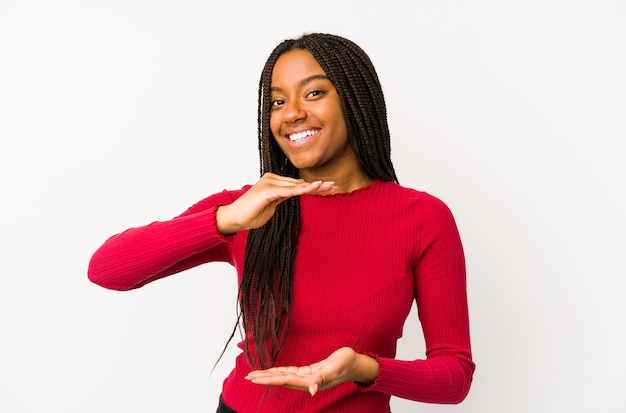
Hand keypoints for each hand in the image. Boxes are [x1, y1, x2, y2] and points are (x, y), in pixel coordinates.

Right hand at [216, 173, 335, 234]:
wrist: (234, 218)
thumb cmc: (250, 214)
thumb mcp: (271, 206)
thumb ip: (281, 198)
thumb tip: (293, 195)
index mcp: (274, 182)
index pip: (297, 184)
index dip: (313, 187)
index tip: (328, 188)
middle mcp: (273, 179)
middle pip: (300, 183)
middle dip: (317, 186)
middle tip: (334, 186)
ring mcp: (270, 183)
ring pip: (296, 185)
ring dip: (314, 187)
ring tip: (328, 186)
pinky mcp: (267, 190)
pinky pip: (288, 191)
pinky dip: (302, 190)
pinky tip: (313, 188)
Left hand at [244, 347, 378, 395]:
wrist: (356, 364)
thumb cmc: (347, 364)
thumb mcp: (335, 369)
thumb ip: (322, 379)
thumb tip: (312, 390)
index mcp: (310, 381)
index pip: (285, 380)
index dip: (269, 380)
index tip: (255, 379)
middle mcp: (306, 381)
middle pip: (280, 380)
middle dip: (264, 378)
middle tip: (248, 377)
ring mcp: (307, 377)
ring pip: (284, 376)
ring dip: (269, 375)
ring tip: (255, 374)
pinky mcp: (309, 371)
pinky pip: (291, 372)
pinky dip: (280, 371)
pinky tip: (272, 370)